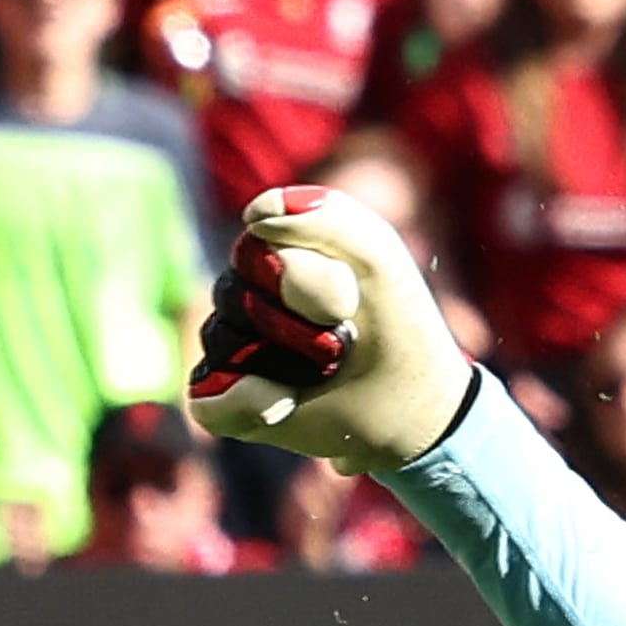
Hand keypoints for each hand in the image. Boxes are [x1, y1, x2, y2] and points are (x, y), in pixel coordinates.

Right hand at [193, 185, 480, 475]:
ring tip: (324, 372)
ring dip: (285, 364)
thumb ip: (335, 220)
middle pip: (233, 292)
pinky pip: (211, 400)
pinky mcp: (220, 400)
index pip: (260, 248)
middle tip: (341, 340)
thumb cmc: (400, 328)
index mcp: (277, 254)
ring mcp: (229, 348)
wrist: (414, 411)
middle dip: (296, 323)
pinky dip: (254, 405)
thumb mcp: (383, 264)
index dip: (314, 281)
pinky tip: (286, 403)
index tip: (351, 302)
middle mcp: (245, 296)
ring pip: (221, 341)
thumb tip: (256, 214)